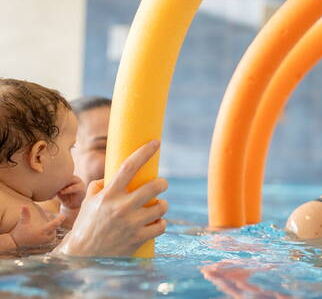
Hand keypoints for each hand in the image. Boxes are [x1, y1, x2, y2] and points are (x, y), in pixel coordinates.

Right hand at [10, 206, 64, 248]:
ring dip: (52, 227)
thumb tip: (24, 205)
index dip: (59, 220)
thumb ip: (25, 214)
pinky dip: (52, 231)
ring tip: (46, 222)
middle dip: (53, 221)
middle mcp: (45, 237)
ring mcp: (46, 241)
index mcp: (41, 231)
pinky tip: (46, 228)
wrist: (17, 242)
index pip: (53, 225)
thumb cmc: (21, 231)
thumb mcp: (23, 222)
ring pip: (54, 232)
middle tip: (48, 216)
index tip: (63, 216)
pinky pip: (53, 237)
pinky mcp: (46, 243)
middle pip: (55, 227)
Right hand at [53, 141, 168, 256]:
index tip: (156, 143)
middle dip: (162, 183)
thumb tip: (110, 176)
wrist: (83, 255)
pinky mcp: (139, 238)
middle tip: (161, 184)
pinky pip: (161, 225)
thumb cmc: (86, 225)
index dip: (144, 152)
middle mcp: (121, 207)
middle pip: (154, 187)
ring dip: (162, 205)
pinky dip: (160, 223)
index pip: (128, 167)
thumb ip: (99, 186)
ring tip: (156, 206)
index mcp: (108, 195)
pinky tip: (155, 223)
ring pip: (162, 206)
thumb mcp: (88, 202)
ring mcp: (131, 224)